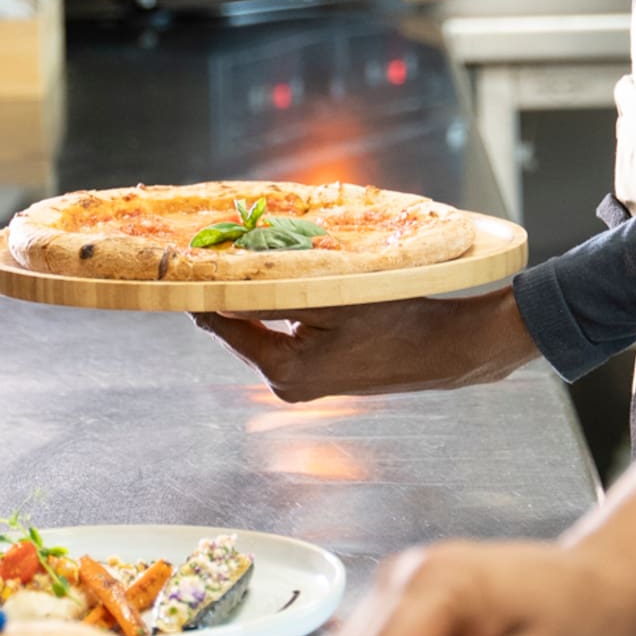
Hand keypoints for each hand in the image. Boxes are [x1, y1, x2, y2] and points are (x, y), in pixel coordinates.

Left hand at [191, 287, 534, 401]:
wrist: (446, 348)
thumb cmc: (397, 319)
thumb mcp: (334, 297)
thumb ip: (275, 296)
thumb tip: (224, 289)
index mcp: (284, 370)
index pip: (224, 325)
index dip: (205, 291)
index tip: (189, 261)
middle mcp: (287, 386)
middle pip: (242, 329)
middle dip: (237, 292)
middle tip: (229, 249)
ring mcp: (304, 386)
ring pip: (265, 332)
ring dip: (263, 301)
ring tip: (262, 262)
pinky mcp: (321, 379)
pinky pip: (287, 340)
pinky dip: (286, 314)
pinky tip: (297, 287)